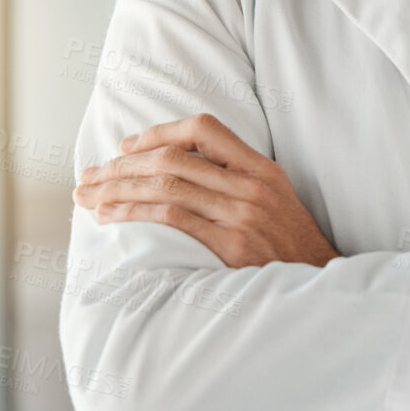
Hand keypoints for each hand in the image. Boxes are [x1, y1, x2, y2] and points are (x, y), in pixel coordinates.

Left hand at [73, 113, 339, 268]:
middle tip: (91, 175)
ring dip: (119, 189)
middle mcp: (251, 185)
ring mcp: (242, 214)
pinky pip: (173, 218)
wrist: (320, 283)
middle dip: (122, 165)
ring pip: (166, 185)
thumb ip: (237, 179)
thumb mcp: (276, 198)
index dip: (159, 132)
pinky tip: (112, 217)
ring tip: (89, 196)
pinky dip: (135, 213)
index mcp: (261, 167)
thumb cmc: (290, 244)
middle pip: (174, 158)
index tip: (126, 145)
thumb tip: (182, 167)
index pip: (204, 128)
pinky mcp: (232, 245)